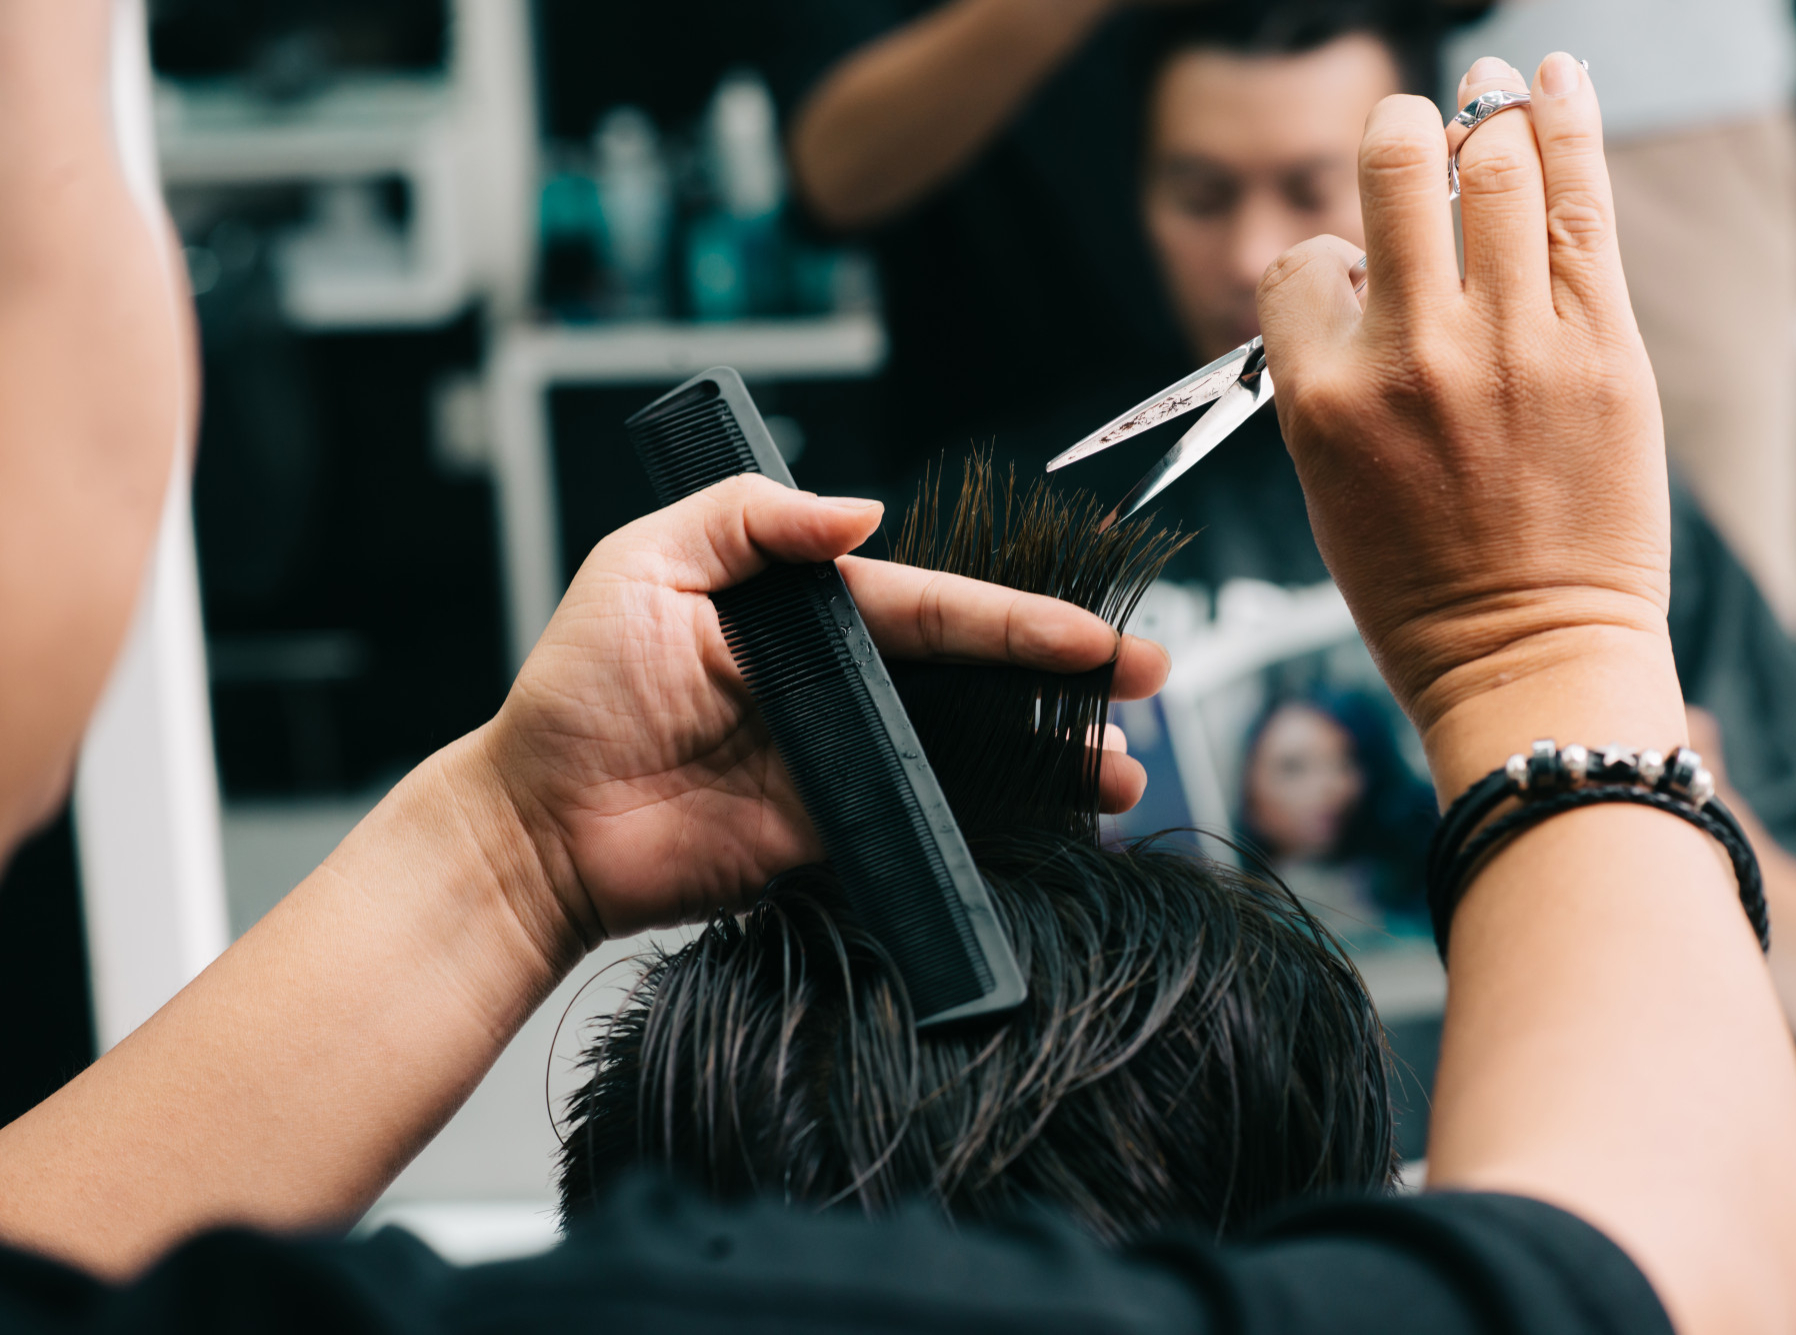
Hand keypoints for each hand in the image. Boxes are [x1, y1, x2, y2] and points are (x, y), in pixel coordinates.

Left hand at [476, 475, 1168, 950]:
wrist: (537, 826)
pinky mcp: (831, 837)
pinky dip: (990, 827)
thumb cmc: (576, 688)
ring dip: (1045, 758)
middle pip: (971, 677)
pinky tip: (1049, 827)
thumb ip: (749, 521)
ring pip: (966, 752)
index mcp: (805, 614)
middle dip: (1063, 677)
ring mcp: (841, 764)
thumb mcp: (644, 564)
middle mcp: (837, 685)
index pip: (931, 608)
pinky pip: (925, 826)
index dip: (1014, 617)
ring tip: (1121, 773)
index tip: (1091, 630)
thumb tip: (862, 510)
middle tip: (1149, 679)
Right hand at [1255, 54, 1678, 790]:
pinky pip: (1579, 204)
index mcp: (1322, 401)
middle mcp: (1408, 358)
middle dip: (1398, 134)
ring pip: (1493, 164)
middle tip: (1413, 135)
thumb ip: (1334, 375)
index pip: (1304, 263)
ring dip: (1484, 114)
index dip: (1329, 260)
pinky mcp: (1600, 349)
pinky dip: (1568, 121)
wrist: (1527, 657)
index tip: (1361, 282)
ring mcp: (1509, 348)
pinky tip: (1555, 77)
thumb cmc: (1422, 588)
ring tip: (1487, 95)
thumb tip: (1372, 264)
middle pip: (1393, 170)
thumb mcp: (1330, 485)